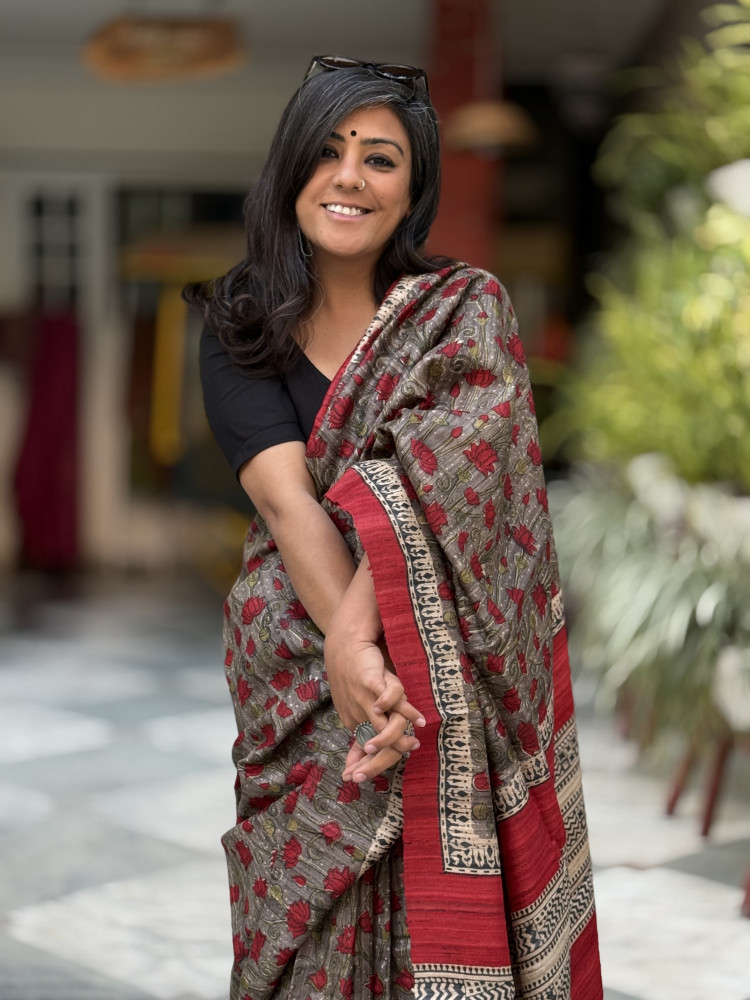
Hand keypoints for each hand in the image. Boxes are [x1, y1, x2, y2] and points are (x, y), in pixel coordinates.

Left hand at [324, 632, 424, 780]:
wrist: (345, 644)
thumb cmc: (352, 675)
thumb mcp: (352, 702)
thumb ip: (361, 725)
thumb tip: (364, 750)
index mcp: (354, 719)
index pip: (364, 749)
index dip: (368, 765)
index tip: (366, 777)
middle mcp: (358, 711)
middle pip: (374, 743)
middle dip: (385, 755)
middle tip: (407, 757)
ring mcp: (364, 698)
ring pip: (384, 724)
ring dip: (399, 736)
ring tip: (414, 743)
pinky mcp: (372, 680)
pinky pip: (392, 698)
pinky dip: (406, 709)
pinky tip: (418, 719)